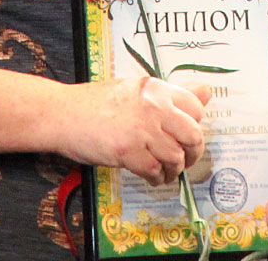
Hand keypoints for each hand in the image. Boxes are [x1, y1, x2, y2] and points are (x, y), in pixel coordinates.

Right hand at [58, 76, 211, 185]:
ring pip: (175, 157)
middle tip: (186, 160)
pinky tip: (151, 177)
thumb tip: (205, 92)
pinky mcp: (128, 151)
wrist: (62, 113)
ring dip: (173, 170)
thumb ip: (169, 95)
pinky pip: (154, 171)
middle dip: (193, 153)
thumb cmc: (95, 103)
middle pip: (193, 134)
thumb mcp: (135, 90)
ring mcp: (141, 129)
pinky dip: (156, 178)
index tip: (188, 136)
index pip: (195, 107)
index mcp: (156, 88)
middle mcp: (153, 106)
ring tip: (165, 173)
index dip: (195, 125)